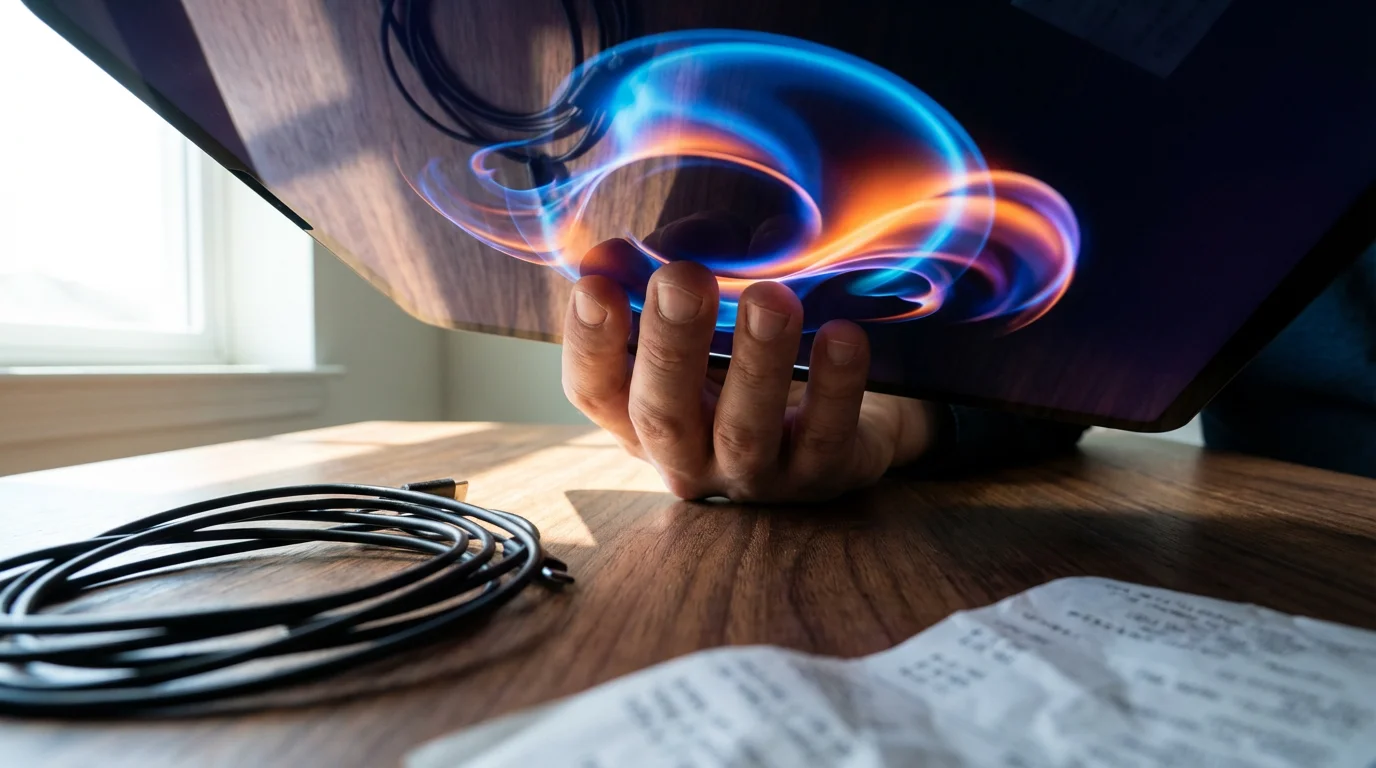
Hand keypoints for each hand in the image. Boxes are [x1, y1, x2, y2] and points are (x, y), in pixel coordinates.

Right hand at [560, 214, 938, 501]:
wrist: (855, 415)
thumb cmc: (758, 353)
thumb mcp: (709, 314)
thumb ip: (671, 281)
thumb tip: (617, 251)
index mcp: (642, 415)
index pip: (595, 390)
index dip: (589, 342)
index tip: (596, 284)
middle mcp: (688, 457)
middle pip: (662, 416)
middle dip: (670, 345)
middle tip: (682, 279)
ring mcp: (753, 476)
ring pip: (743, 431)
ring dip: (754, 362)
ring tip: (771, 299)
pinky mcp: (821, 478)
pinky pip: (826, 436)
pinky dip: (834, 385)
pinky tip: (841, 334)